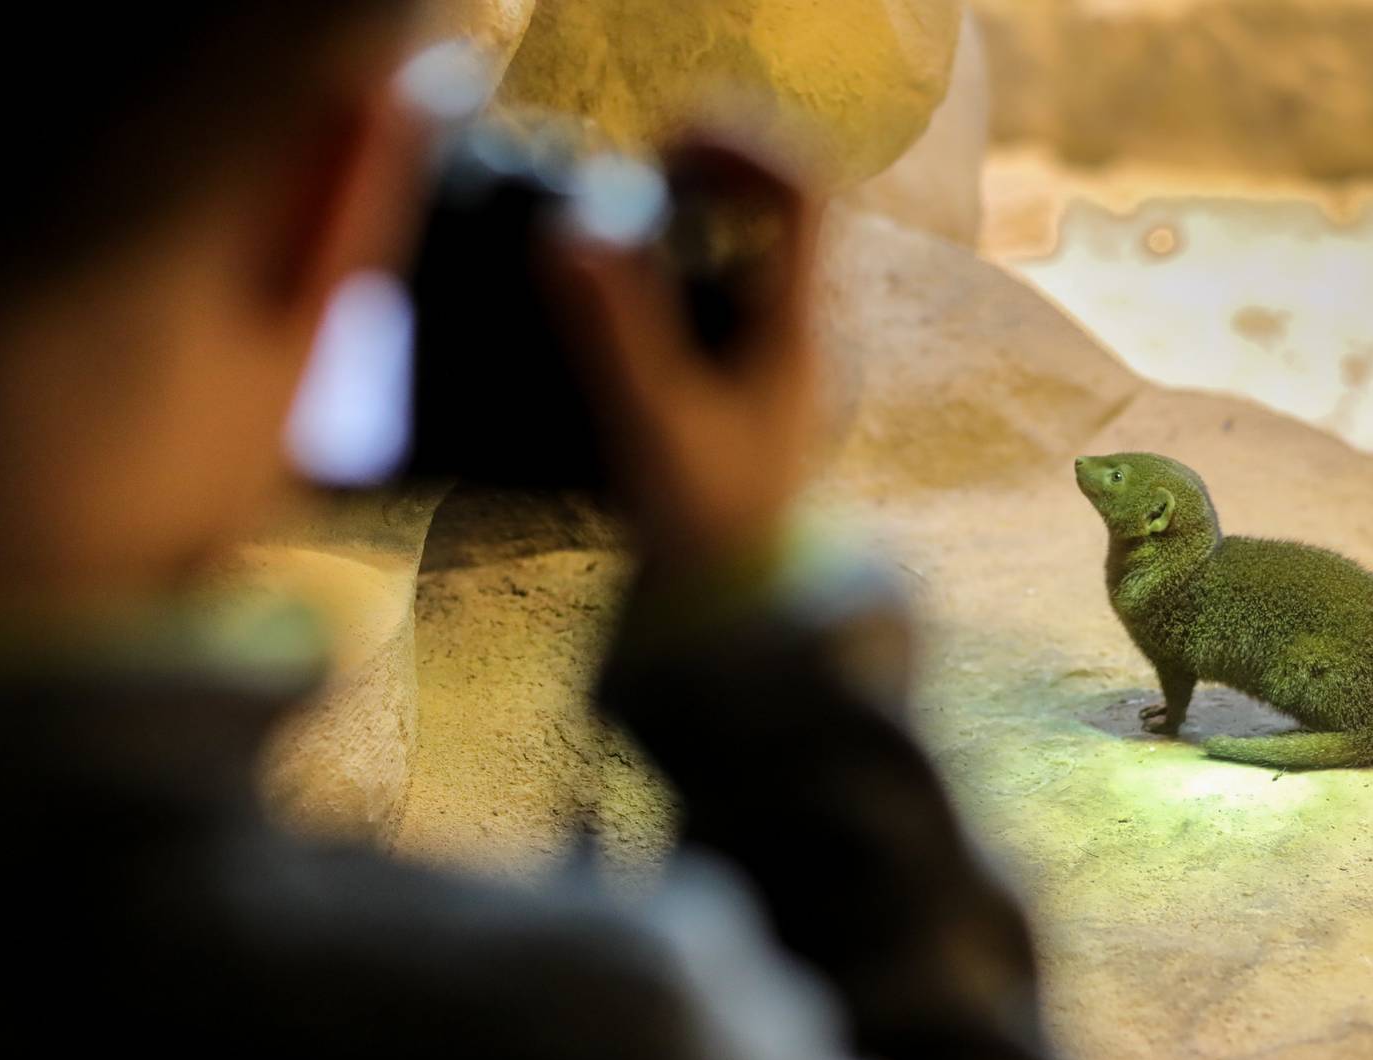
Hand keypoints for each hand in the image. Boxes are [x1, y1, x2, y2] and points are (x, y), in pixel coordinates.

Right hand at [550, 135, 820, 570]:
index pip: (802, 190)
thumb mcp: (652, 421)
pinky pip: (732, 281)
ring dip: (697, 207)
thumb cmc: (706, 522)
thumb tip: (569, 232)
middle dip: (712, 166)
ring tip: (624, 215)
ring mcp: (781, 348)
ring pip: (757, 239)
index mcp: (798, 326)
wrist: (738, 601)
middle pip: (783, 199)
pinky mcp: (752, 373)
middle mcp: (802, 326)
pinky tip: (625, 282)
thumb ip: (613, 328)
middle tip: (640, 170)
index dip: (740, 144)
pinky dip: (684, 254)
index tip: (665, 147)